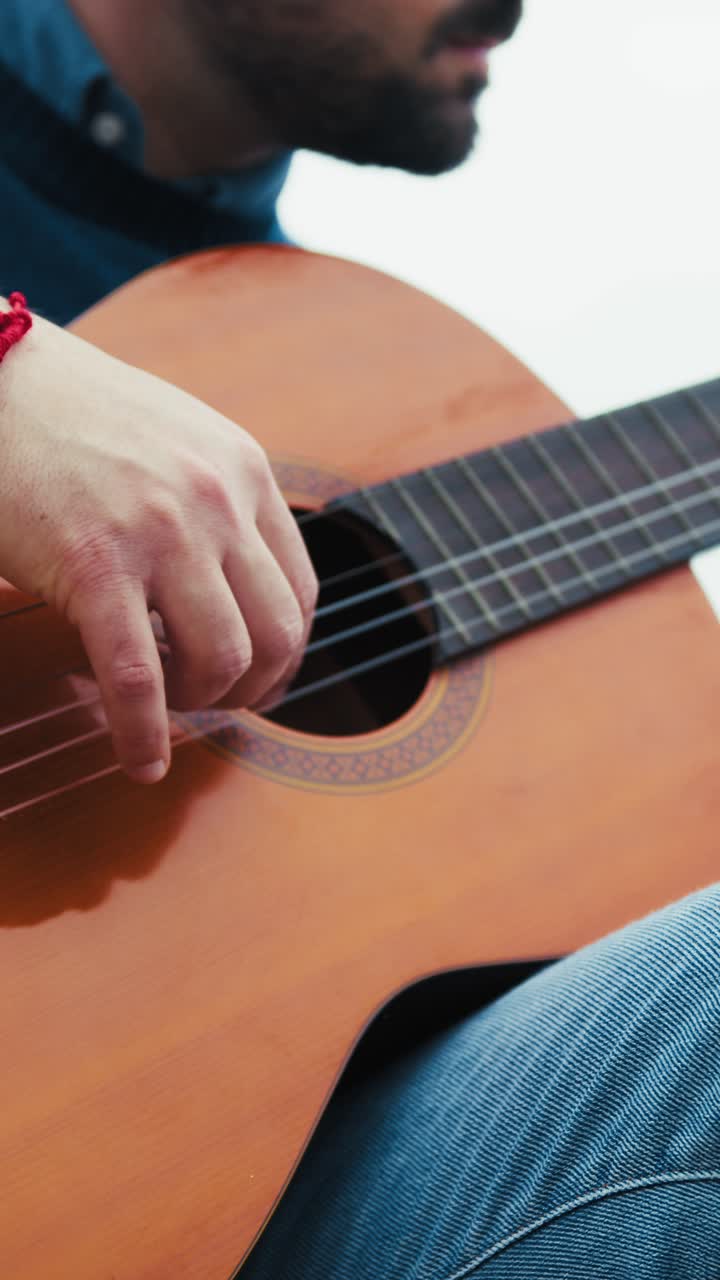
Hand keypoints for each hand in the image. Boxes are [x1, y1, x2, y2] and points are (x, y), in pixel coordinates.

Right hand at [0, 311, 316, 782]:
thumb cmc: (75, 415)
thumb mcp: (178, 440)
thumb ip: (217, 503)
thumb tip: (232, 586)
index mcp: (244, 471)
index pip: (300, 590)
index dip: (285, 653)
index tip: (259, 679)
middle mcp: (217, 500)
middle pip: (277, 634)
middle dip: (253, 688)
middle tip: (214, 700)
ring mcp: (161, 532)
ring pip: (222, 659)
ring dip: (201, 703)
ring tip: (168, 705)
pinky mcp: (95, 566)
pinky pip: (139, 678)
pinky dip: (142, 734)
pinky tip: (139, 760)